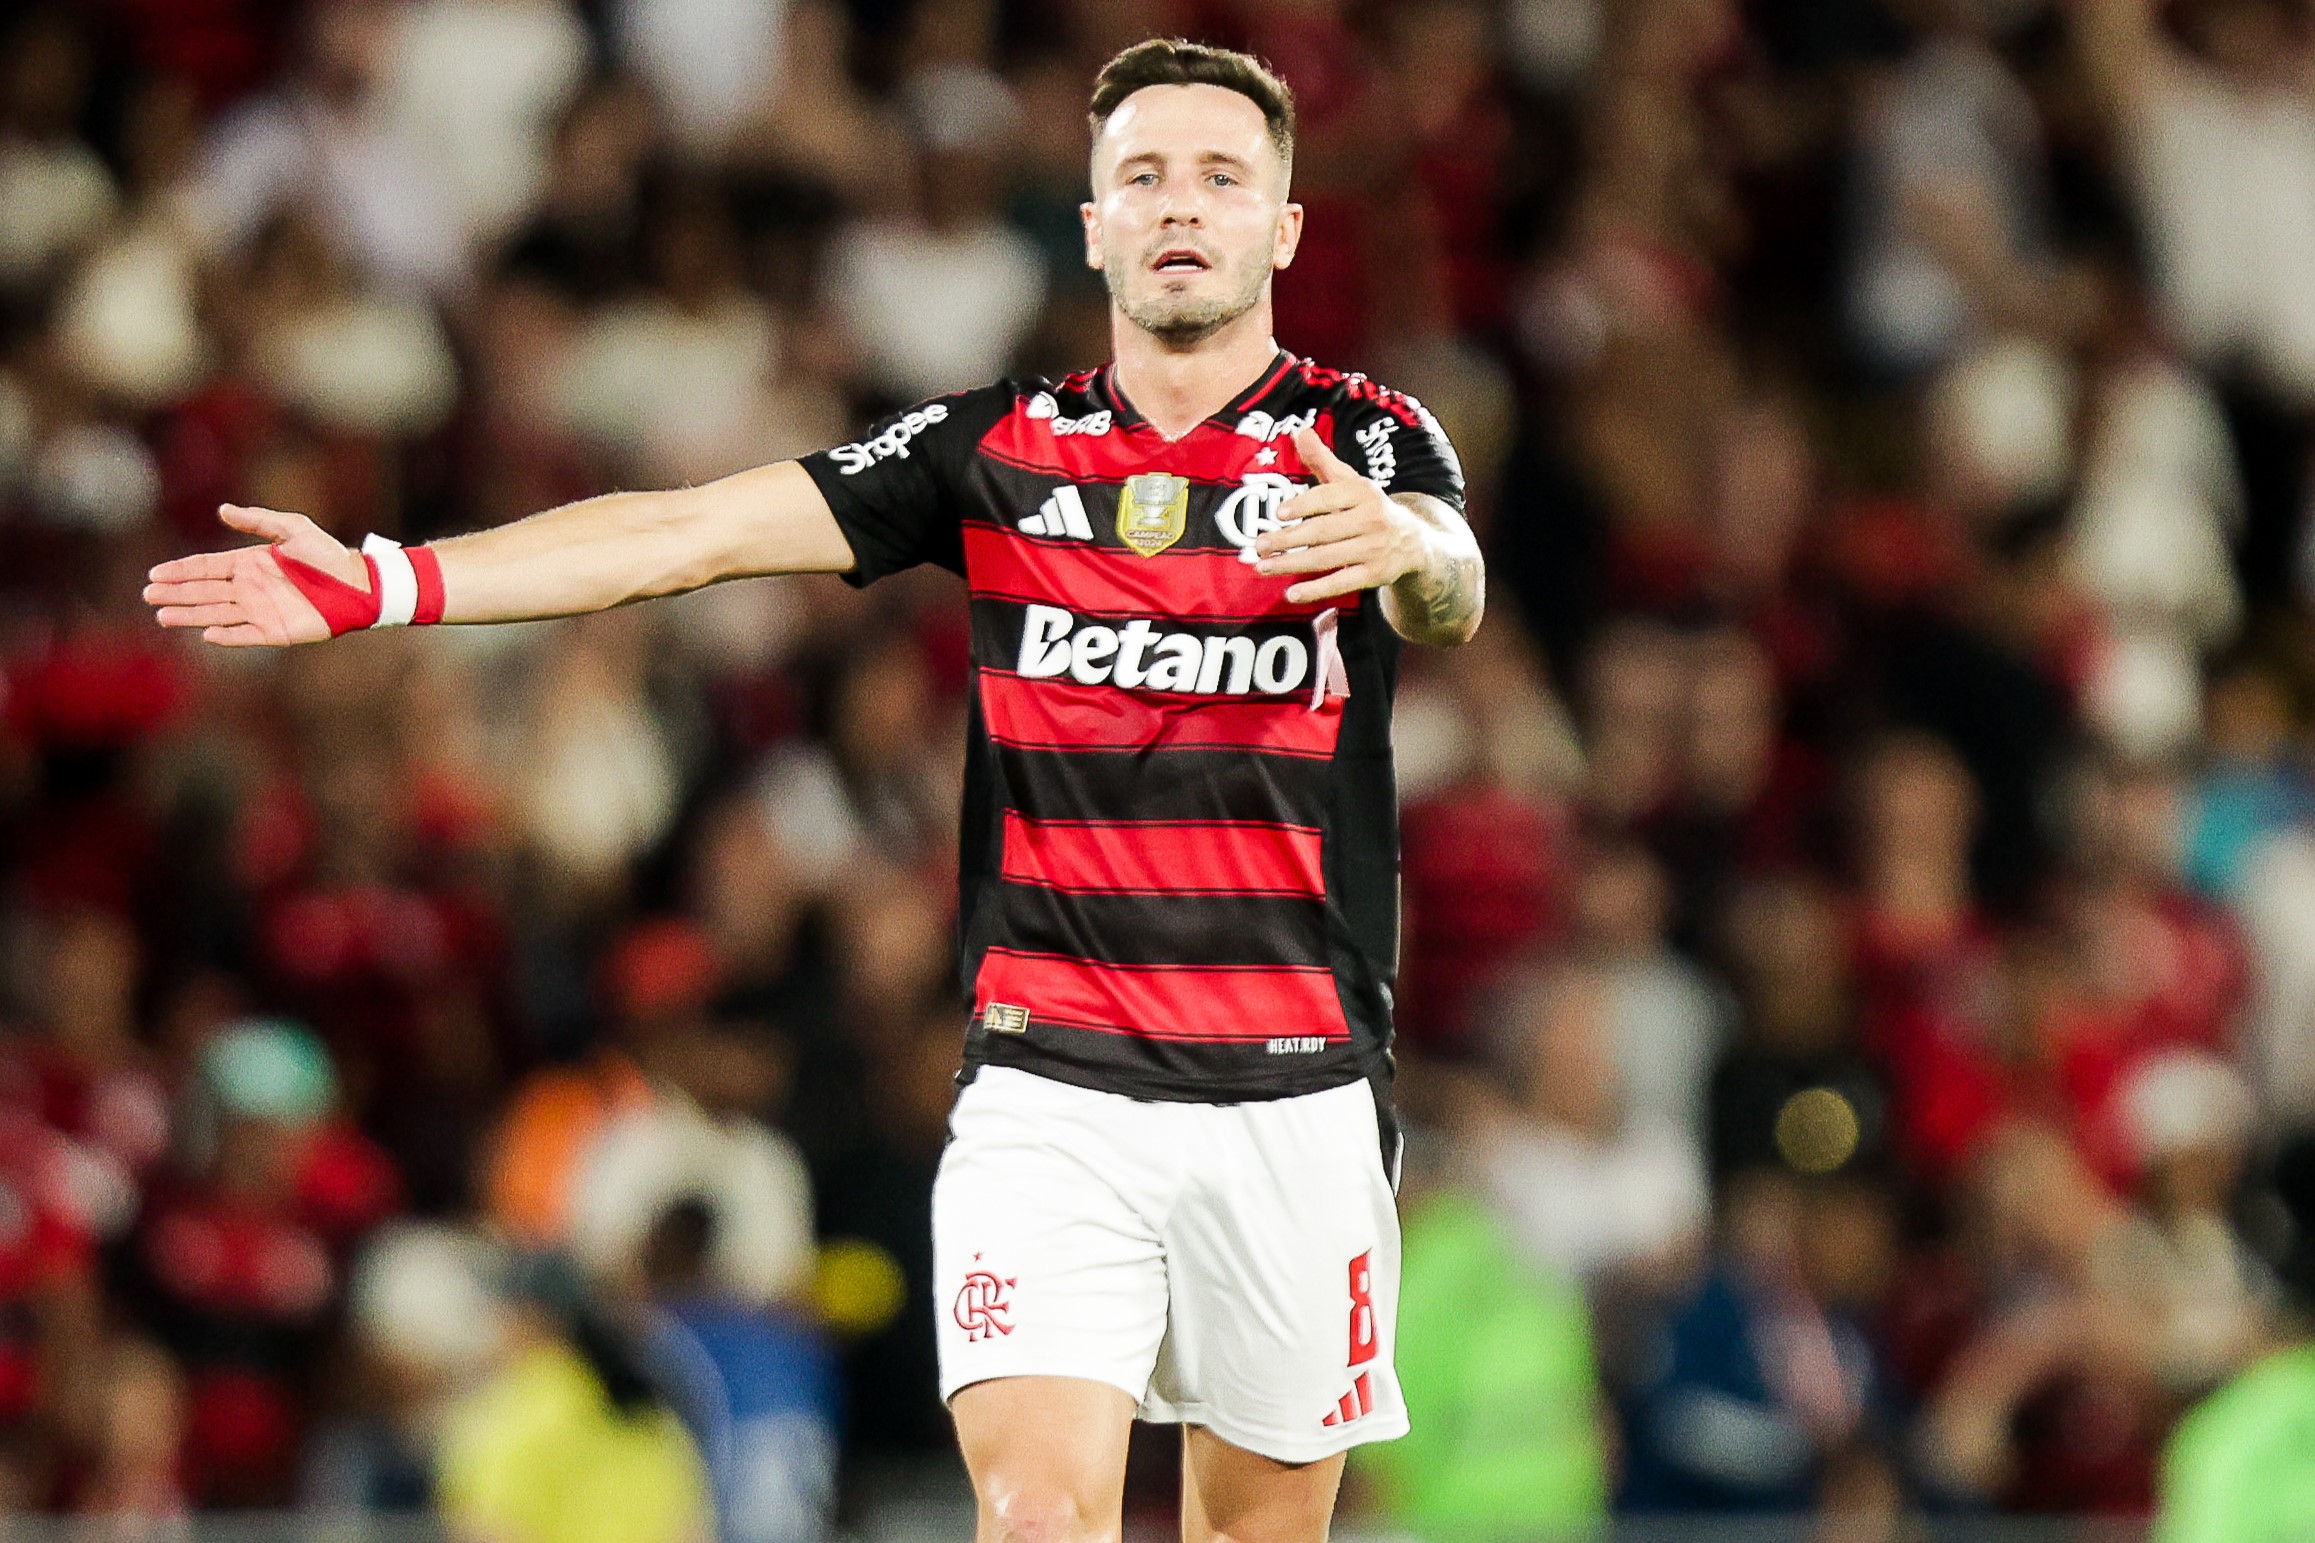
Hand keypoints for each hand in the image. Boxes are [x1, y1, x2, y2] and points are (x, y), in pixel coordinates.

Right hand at [143, 505, 364, 646]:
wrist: (357, 583)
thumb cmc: (328, 554)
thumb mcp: (294, 528)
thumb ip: (259, 521)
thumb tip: (222, 510)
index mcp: (249, 563)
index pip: (206, 568)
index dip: (180, 571)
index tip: (154, 574)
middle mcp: (249, 588)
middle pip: (204, 592)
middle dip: (176, 594)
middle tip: (148, 596)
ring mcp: (261, 610)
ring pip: (217, 614)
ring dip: (190, 615)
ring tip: (163, 616)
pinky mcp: (276, 631)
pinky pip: (246, 634)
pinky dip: (228, 635)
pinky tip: (207, 633)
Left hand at [1253, 427, 1427, 603]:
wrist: (1414, 541)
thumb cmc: (1369, 508)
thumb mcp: (1350, 482)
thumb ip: (1322, 460)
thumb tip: (1299, 431)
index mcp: (1363, 492)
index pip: (1330, 497)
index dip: (1304, 504)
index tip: (1278, 512)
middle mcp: (1371, 519)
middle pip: (1323, 530)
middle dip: (1288, 539)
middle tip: (1259, 545)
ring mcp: (1374, 548)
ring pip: (1327, 557)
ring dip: (1292, 563)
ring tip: (1264, 566)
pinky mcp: (1375, 574)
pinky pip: (1341, 582)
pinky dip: (1316, 589)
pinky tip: (1291, 593)